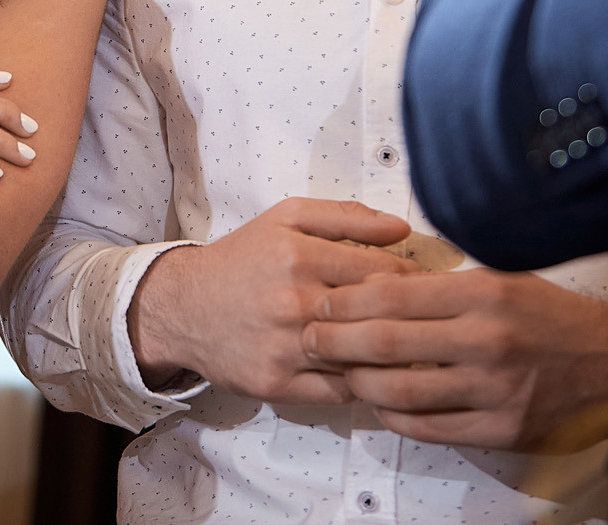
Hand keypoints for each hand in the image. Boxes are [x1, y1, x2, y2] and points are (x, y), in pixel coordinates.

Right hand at [128, 198, 413, 403]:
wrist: (183, 307)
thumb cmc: (242, 259)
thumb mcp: (286, 219)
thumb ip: (345, 217)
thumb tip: (402, 229)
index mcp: (299, 256)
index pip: (383, 274)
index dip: (413, 282)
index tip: (424, 287)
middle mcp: (293, 302)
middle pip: (377, 318)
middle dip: (410, 321)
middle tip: (424, 321)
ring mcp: (285, 348)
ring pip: (362, 359)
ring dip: (390, 357)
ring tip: (406, 349)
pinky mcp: (277, 384)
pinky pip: (340, 392)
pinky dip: (362, 385)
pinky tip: (370, 372)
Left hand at [301, 270, 607, 449]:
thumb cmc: (553, 317)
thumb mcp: (504, 277)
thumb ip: (446, 282)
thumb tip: (380, 279)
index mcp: (482, 294)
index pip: (391, 294)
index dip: (346, 299)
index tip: (323, 300)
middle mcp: (485, 340)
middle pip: (385, 342)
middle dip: (335, 341)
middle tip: (309, 337)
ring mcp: (492, 390)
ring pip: (400, 391)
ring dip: (358, 383)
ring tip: (340, 373)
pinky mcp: (500, 429)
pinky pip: (428, 427)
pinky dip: (395, 417)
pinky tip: (381, 404)